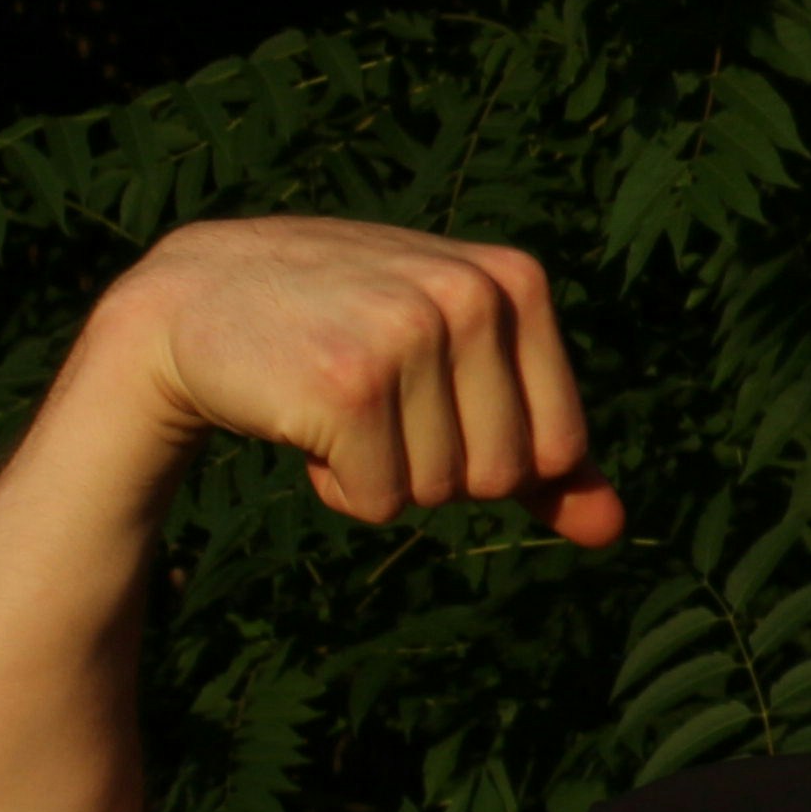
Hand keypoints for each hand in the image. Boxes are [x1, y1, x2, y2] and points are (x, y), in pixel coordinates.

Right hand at [90, 217, 622, 546]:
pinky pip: (379, 502)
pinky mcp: (347, 386)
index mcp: (517, 280)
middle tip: (373, 395)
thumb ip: (543, 452)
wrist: (199, 296)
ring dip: (379, 471)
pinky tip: (300, 415)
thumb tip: (611, 532)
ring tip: (334, 397)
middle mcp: (471, 295)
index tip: (431, 393)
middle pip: (499, 477)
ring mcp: (410, 334)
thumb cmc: (347, 335)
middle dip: (432, 464)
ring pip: (437, 493)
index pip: (559, 448)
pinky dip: (337, 485)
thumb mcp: (457, 369)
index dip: (490, 451)